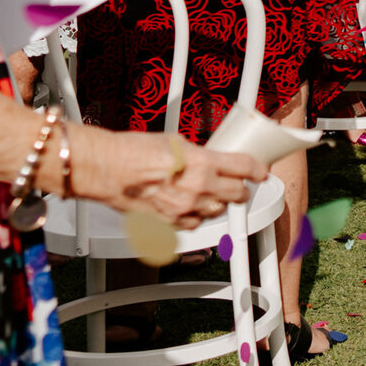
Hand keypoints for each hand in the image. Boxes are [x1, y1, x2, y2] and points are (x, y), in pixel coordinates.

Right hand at [132, 140, 264, 228]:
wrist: (105, 168)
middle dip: (241, 188)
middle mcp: (197, 188)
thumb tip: (209, 158)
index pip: (245, 168)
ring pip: (217, 211)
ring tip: (209, 193)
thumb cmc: (131, 151)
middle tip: (239, 184)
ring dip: (217, 203)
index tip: (260, 171)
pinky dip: (195, 216)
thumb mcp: (175, 142)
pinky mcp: (169, 223)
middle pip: (237, 194)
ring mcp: (184, 208)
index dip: (258, 170)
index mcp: (202, 163)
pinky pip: (194, 223)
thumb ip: (198, 154)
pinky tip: (189, 206)